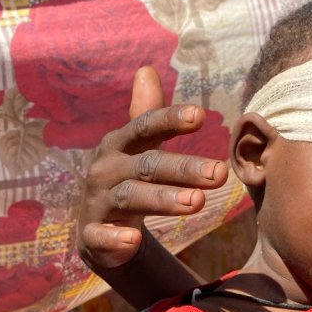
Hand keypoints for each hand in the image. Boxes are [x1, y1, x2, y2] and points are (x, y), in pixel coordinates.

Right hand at [77, 66, 227, 269]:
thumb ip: (146, 113)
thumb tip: (146, 70)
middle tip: (220, 174)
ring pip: (130, 198)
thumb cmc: (126, 179)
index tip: (201, 116)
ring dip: (163, 199)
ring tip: (198, 203)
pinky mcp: (91, 235)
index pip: (144, 127)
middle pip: (147, 165)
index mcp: (119, 145)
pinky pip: (100, 236)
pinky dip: (114, 239)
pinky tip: (133, 241)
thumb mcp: (136, 147)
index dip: (169, 120)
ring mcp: (97, 202)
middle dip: (183, 168)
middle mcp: (106, 169)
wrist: (95, 229)